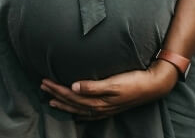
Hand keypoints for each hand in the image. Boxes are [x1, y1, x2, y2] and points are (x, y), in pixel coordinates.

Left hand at [40, 59, 178, 120]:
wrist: (152, 85)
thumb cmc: (133, 81)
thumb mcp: (113, 82)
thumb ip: (93, 86)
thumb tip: (73, 87)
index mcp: (98, 100)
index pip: (71, 96)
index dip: (57, 89)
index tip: (45, 81)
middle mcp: (99, 107)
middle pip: (72, 102)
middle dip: (56, 94)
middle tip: (42, 86)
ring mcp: (105, 108)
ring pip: (78, 109)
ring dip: (64, 103)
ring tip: (51, 99)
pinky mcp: (110, 107)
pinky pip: (88, 113)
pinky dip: (78, 112)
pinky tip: (75, 113)